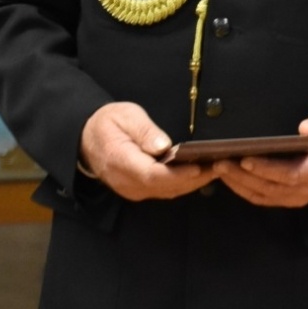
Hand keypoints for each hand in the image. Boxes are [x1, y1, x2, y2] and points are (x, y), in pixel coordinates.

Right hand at [80, 101, 212, 200]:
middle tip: (219, 165)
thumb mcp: (126, 116)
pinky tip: (200, 174)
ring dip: (193, 183)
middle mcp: (125, 181)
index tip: (200, 167)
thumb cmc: (108, 123)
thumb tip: (164, 146)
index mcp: (120, 160)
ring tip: (216, 169)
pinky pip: (164, 191)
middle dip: (194, 179)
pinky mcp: (138, 190)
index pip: (152, 175)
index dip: (178, 174)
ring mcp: (131, 189)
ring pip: (167, 192)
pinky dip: (183, 184)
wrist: (88, 138)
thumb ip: (144, 131)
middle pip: (164, 187)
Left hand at [212, 109, 307, 207]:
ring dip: (239, 184)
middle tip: (220, 163)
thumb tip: (305, 130)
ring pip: (263, 195)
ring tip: (219, 169)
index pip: (290, 174)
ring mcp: (296, 198)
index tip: (245, 159)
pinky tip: (229, 178)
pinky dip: (244, 190)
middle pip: (270, 187)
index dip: (266, 169)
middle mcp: (306, 190)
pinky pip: (263, 198)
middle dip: (243, 176)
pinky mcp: (287, 199)